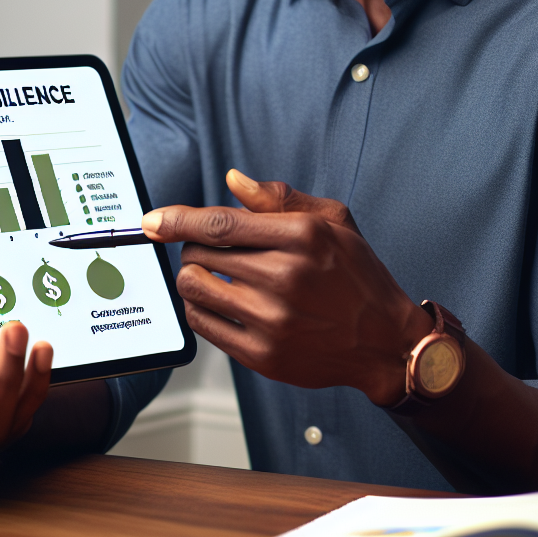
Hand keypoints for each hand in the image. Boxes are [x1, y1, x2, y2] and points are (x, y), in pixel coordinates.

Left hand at [141, 169, 432, 405]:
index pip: (220, 224)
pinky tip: (218, 300)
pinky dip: (199, 308)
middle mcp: (285, 277)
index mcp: (301, 236)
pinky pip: (204, 325)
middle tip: (211, 250)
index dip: (178, 219)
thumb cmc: (357, 275)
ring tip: (213, 275)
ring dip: (194, 277)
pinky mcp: (263, 355)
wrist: (385, 340)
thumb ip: (279, 199)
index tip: (152, 220)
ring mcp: (272, 320)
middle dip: (194, 246)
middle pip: (201, 254)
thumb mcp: (333, 221)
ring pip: (196, 288)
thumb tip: (232, 181)